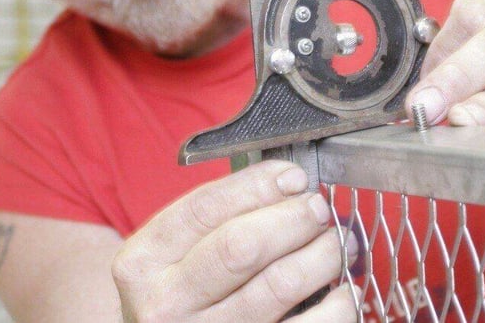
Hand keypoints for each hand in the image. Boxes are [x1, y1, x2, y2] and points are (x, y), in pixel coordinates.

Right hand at [111, 161, 358, 321]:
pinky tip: (342, 291)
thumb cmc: (180, 295)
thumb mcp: (172, 255)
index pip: (205, 208)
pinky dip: (338, 306)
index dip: (258, 186)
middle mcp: (166, 304)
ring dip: (322, 256)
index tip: (294, 177)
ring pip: (280, 285)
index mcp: (143, 262)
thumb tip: (291, 185)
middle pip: (242, 246)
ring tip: (337, 244)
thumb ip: (218, 218)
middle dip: (293, 218)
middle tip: (318, 209)